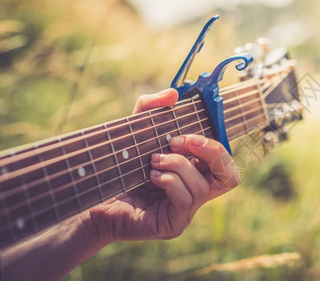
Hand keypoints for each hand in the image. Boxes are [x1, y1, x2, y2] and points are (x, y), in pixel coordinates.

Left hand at [89, 88, 238, 243]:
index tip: (186, 134)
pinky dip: (170, 181)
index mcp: (193, 172)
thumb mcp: (134, 130)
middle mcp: (194, 192)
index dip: (214, 145)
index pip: (222, 162)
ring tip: (153, 160)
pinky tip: (152, 176)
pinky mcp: (173, 225)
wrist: (90, 195)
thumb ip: (150, 108)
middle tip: (182, 141)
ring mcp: (185, 211)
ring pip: (202, 186)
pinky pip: (186, 200)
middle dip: (212, 153)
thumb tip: (173, 93)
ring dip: (178, 165)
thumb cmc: (116, 166)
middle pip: (229, 177)